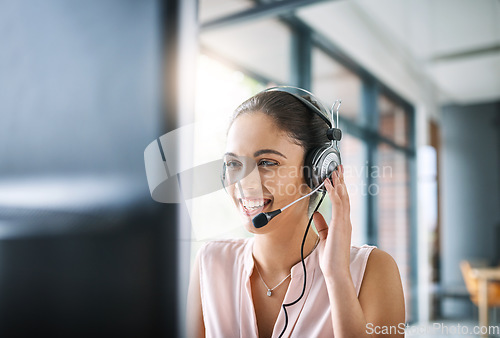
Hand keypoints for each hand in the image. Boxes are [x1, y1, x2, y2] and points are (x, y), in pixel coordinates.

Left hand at [313, 164, 351, 280]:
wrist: (336, 272)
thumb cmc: (331, 258)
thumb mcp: (325, 238)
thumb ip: (322, 225)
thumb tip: (317, 214)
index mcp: (343, 223)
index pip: (342, 202)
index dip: (340, 188)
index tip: (337, 177)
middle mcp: (346, 221)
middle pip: (344, 196)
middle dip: (341, 181)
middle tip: (339, 167)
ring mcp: (344, 223)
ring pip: (342, 197)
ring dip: (338, 183)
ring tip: (334, 170)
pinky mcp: (340, 225)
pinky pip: (337, 204)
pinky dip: (333, 192)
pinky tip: (328, 183)